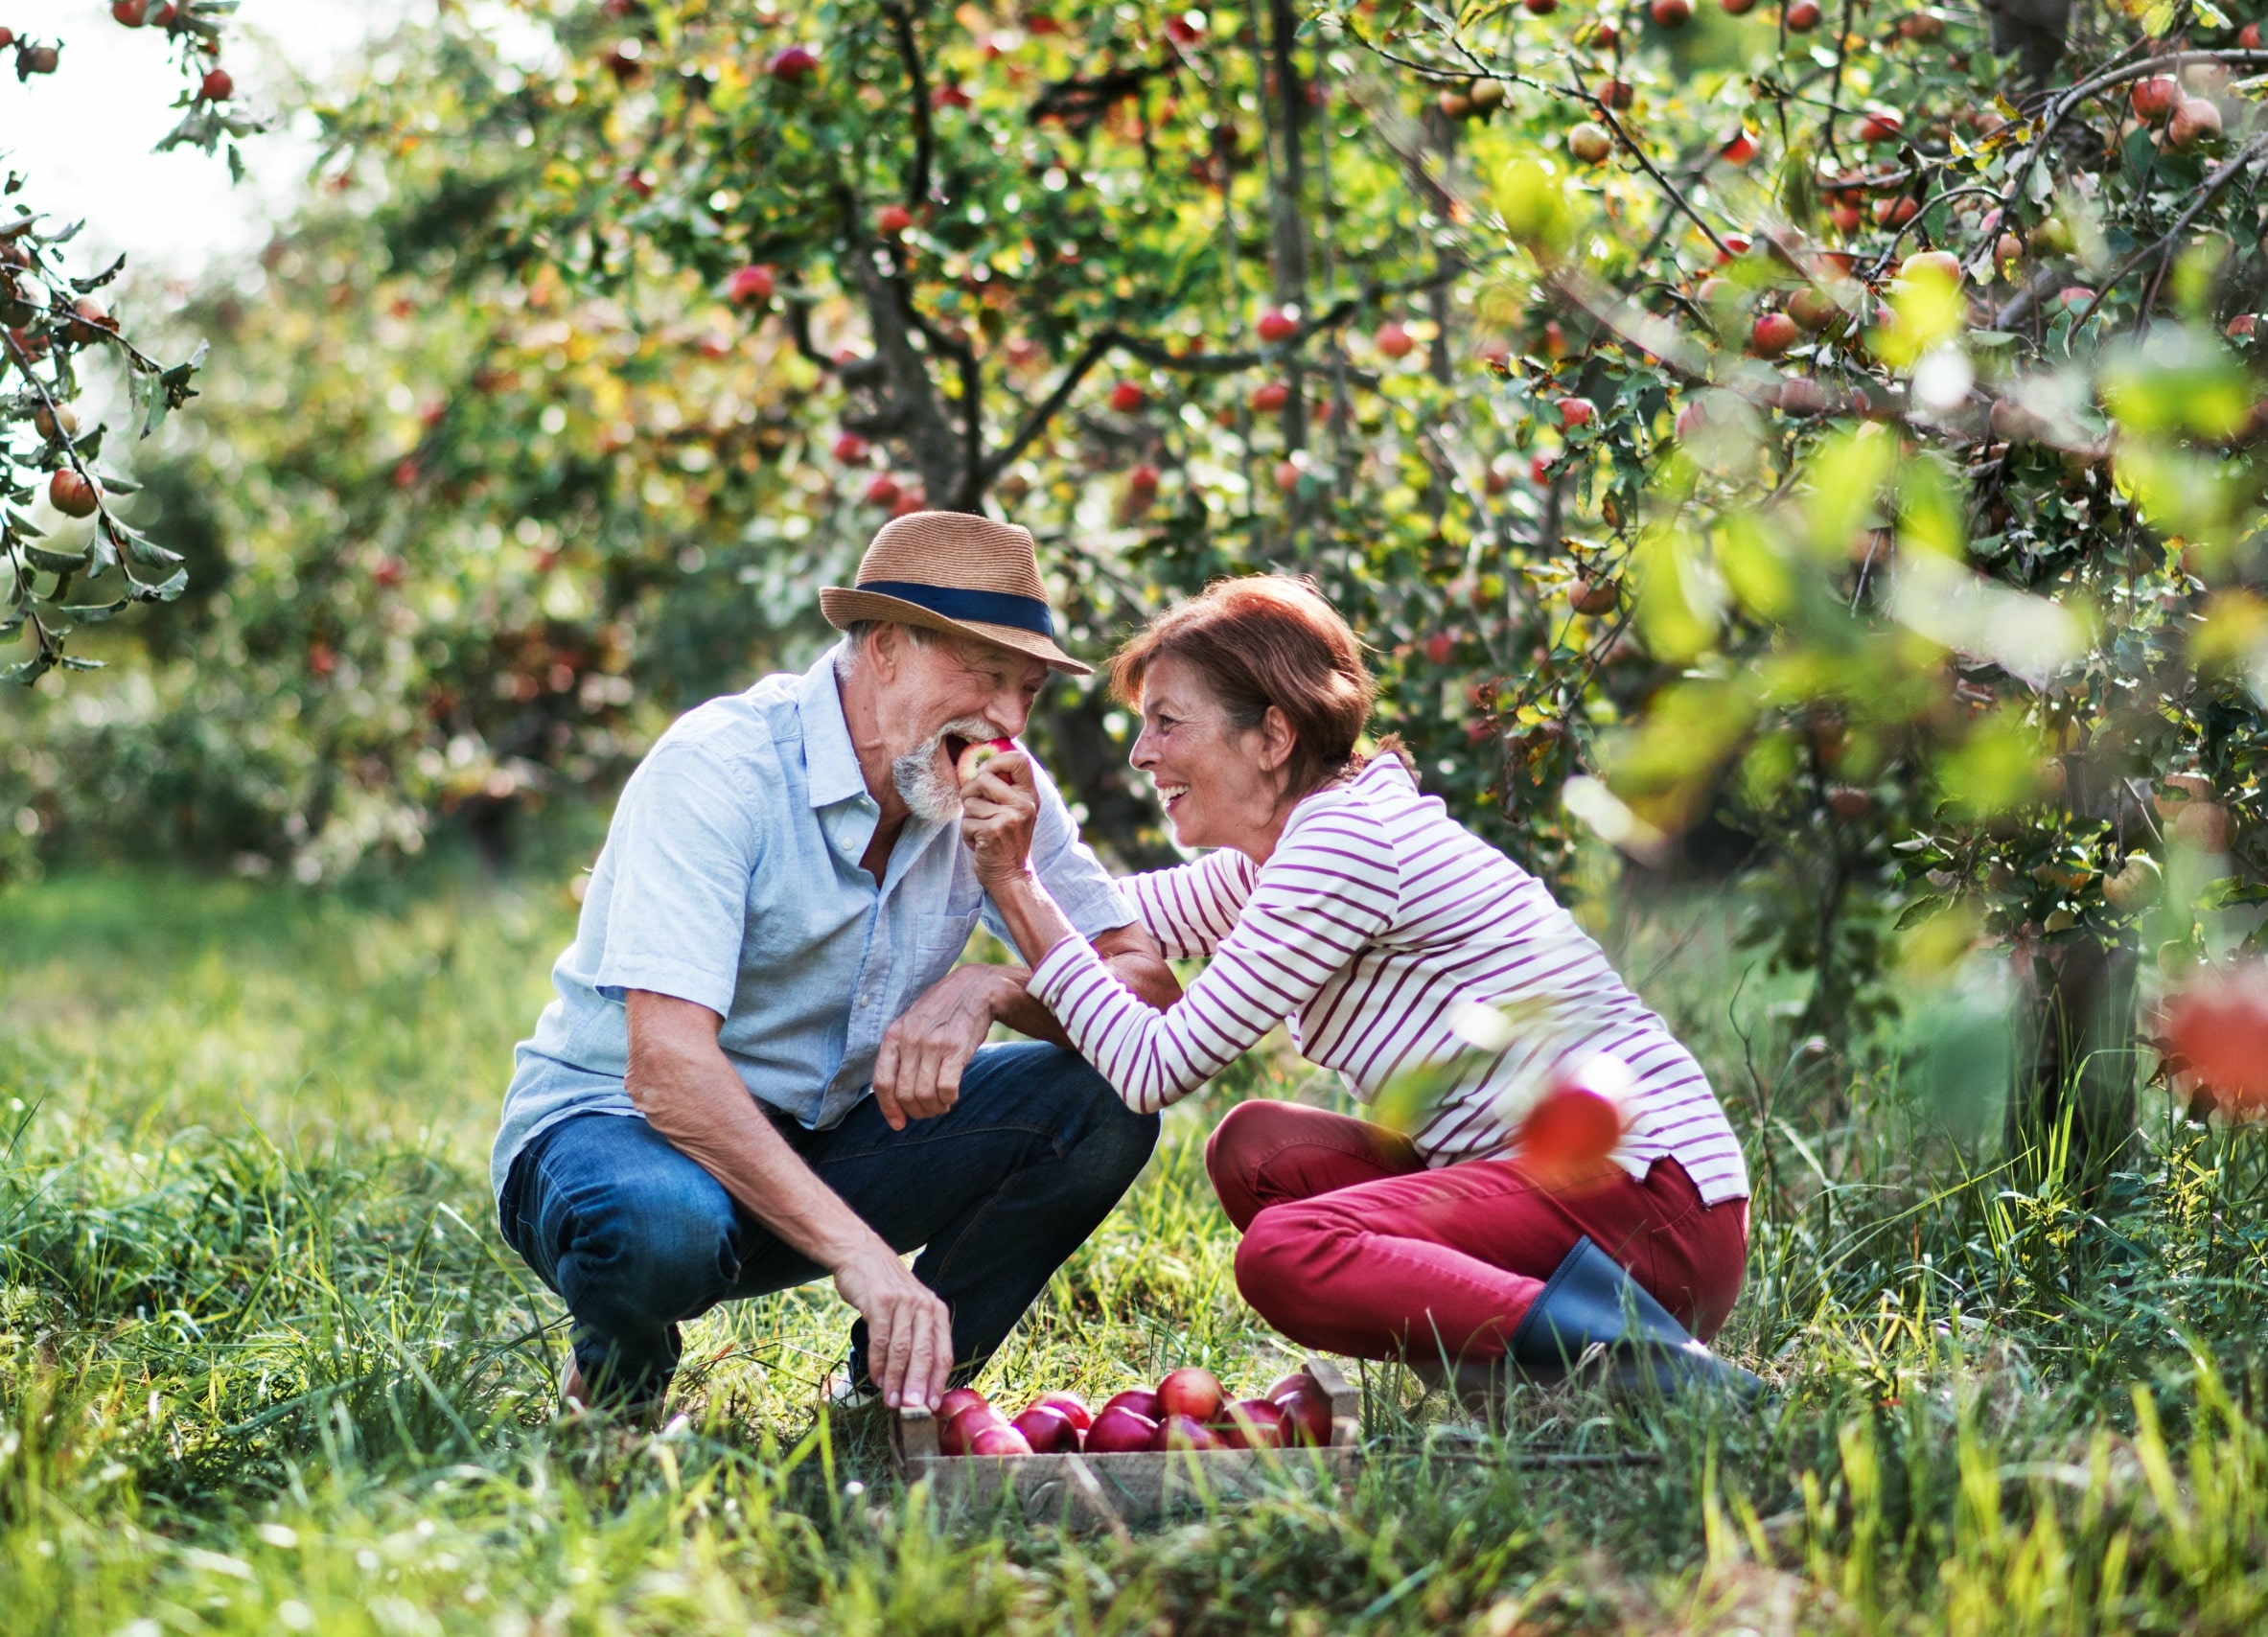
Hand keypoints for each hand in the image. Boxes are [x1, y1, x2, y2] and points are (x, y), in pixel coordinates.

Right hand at [832, 1241, 953, 1409]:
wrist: (861, 1254)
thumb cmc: (886, 1290)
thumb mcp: (911, 1308)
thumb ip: (916, 1338)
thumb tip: (916, 1383)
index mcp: (937, 1311)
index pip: (943, 1353)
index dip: (938, 1382)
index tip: (932, 1406)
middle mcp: (924, 1306)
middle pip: (924, 1354)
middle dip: (918, 1386)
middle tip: (913, 1411)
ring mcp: (903, 1302)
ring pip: (902, 1350)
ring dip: (896, 1380)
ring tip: (891, 1401)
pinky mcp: (880, 1301)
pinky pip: (881, 1339)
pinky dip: (879, 1363)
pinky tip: (877, 1379)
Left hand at [874, 965, 1006, 1129]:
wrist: (975, 988)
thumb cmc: (942, 1010)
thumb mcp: (911, 1024)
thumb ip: (900, 1053)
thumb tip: (894, 1094)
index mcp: (893, 1035)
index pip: (881, 1082)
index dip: (888, 1109)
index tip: (898, 1123)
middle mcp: (910, 1040)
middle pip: (904, 1094)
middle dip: (916, 1111)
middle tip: (928, 1111)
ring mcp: (933, 1044)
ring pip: (924, 1095)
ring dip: (933, 1108)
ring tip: (941, 1105)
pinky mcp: (956, 1048)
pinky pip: (946, 1088)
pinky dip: (948, 1099)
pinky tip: (952, 1096)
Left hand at [959, 750, 1038, 888]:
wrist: (1011, 876)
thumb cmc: (1007, 840)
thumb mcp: (1015, 810)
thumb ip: (1003, 788)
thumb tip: (977, 763)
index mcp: (1030, 795)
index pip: (1019, 759)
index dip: (996, 760)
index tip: (986, 773)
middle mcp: (1023, 804)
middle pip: (982, 777)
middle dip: (970, 792)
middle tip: (978, 810)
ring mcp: (1009, 818)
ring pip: (970, 802)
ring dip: (969, 818)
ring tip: (983, 830)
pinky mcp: (992, 832)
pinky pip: (966, 822)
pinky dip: (967, 834)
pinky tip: (981, 843)